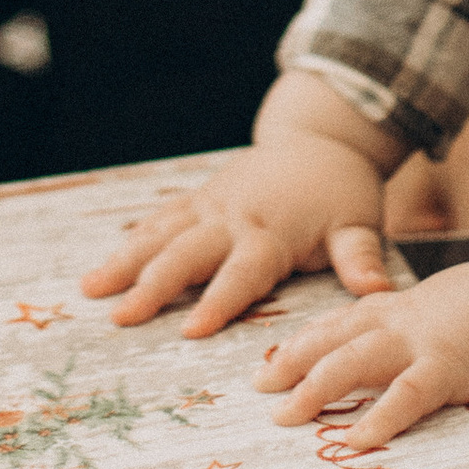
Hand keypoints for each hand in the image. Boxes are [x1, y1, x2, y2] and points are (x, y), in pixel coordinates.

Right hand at [80, 86, 398, 336]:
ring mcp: (212, 204)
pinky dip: (132, 239)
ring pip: (162, 234)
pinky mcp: (201, 197)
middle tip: (121, 317)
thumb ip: (360, 257)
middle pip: (188, 254)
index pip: (242, 272)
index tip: (190, 330)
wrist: (320, 138)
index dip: (218, 301)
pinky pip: (161, 218)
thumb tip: (378, 290)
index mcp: (272, 231)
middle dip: (153, 286)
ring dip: (127, 261)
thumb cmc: (343, 191)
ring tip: (91, 289)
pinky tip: (104, 264)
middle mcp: (234, 216)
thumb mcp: (360, 221)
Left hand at [257, 237, 468, 452]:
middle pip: (334, 337)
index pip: (345, 322)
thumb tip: (436, 359)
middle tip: (257, 385)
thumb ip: (442, 333)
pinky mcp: (453, 368)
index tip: (274, 357)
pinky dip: (379, 419)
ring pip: (354, 361)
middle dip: (292, 361)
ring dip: (314, 388)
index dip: (308, 340)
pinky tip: (354, 442)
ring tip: (283, 417)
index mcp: (409, 308)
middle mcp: (406, 321)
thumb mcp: (467, 311)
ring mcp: (426, 343)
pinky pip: (408, 396)